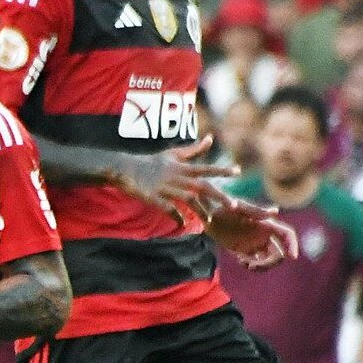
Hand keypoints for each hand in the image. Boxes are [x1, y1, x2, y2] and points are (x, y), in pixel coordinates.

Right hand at [112, 138, 238, 223]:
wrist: (125, 168)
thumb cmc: (150, 162)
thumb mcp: (172, 153)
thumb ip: (193, 150)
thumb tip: (210, 139)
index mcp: (181, 167)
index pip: (205, 168)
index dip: (221, 170)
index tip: (237, 172)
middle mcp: (176, 177)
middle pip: (202, 186)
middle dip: (219, 195)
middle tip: (234, 205)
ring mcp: (164, 187)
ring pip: (188, 199)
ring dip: (200, 210)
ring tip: (208, 220)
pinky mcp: (153, 197)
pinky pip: (168, 208)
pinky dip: (176, 216)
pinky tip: (182, 223)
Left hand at [206, 197, 298, 269]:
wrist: (207, 213)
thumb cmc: (223, 207)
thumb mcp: (239, 208)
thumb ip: (256, 211)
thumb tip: (276, 210)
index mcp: (266, 224)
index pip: (287, 235)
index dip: (293, 245)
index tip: (292, 258)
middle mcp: (263, 234)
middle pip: (278, 252)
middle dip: (271, 262)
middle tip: (254, 265)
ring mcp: (253, 243)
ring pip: (267, 259)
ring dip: (261, 266)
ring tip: (246, 263)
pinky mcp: (243, 249)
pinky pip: (253, 261)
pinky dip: (250, 265)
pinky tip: (240, 260)